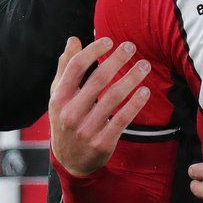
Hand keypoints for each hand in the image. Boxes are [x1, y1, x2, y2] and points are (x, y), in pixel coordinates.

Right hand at [49, 37, 151, 176]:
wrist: (69, 161)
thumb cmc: (65, 121)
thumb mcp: (58, 96)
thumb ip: (65, 68)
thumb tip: (73, 40)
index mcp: (59, 99)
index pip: (75, 68)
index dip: (93, 51)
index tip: (109, 40)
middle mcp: (71, 113)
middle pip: (97, 80)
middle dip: (116, 60)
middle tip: (131, 47)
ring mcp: (87, 129)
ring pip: (113, 98)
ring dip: (131, 78)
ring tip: (144, 66)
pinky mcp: (103, 143)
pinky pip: (122, 119)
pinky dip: (135, 103)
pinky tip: (145, 91)